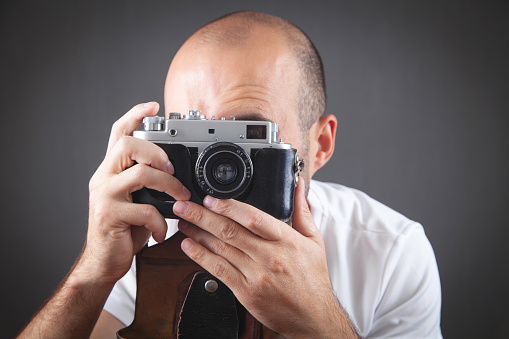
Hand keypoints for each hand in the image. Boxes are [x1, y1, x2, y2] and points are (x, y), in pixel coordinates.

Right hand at [80, 102, 190, 284]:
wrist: (103, 262)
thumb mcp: (134, 200)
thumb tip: (174, 171)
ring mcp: (103, 196)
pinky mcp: (109, 216)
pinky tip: (161, 231)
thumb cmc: (124, 230)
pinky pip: (144, 210)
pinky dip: (161, 222)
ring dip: (169, 185)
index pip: (118, 133)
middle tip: (173, 171)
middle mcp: (103, 178)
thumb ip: (145, 182)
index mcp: (110, 170)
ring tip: (180, 199)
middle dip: (158, 152)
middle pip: (128, 144)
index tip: (154, 105)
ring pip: (140, 173)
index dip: (135, 115)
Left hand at [173, 180, 350, 337]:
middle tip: (184, 205)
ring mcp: (257, 275)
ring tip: (183, 222)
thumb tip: (297, 185)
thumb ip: (302, 211)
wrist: (314, 317)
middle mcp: (270, 257)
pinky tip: (189, 246)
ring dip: (198, 233)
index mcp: (287, 240)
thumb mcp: (314, 241)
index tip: (210, 198)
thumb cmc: (313, 278)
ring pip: (221, 249)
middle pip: (230, 231)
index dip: (229, 206)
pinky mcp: (246, 292)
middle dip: (202, 216)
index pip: (254, 218)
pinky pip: (219, 271)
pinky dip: (201, 257)